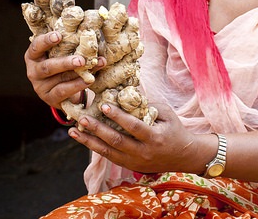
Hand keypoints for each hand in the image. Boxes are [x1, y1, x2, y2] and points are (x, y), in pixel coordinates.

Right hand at [24, 31, 104, 107]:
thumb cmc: (63, 65)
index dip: (46, 41)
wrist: (65, 90)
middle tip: (81, 60)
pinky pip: (63, 91)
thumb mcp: (62, 54)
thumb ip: (71, 47)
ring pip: (59, 79)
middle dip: (65, 63)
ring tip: (90, 69)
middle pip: (47, 66)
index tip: (59, 35)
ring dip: (77, 73)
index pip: (36, 46)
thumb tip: (91, 42)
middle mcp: (33, 71)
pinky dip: (77, 85)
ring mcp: (40, 87)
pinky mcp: (49, 98)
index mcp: (34, 56)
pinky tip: (88, 80)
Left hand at [69, 102, 207, 174]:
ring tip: (74, 131)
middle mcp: (143, 152)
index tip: (104, 105)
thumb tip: (126, 91)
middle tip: (82, 118)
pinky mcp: (130, 166)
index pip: (133, 127)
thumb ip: (148, 104)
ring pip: (108, 152)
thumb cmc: (175, 130)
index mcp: (154, 137)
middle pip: (116, 141)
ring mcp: (135, 162)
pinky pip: (109, 157)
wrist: (183, 156)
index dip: (118, 116)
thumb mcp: (167, 114)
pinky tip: (83, 139)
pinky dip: (95, 147)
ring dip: (89, 141)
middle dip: (97, 129)